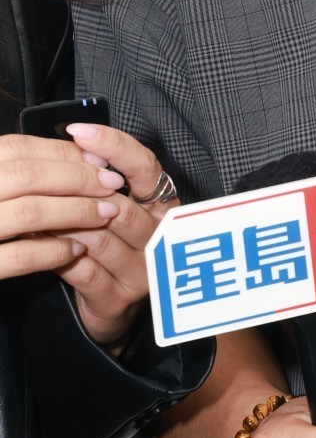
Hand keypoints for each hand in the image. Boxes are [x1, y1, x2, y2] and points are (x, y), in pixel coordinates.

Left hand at [0, 122, 176, 346]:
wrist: (111, 305)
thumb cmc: (109, 245)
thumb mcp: (110, 208)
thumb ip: (98, 179)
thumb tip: (72, 143)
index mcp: (161, 204)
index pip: (145, 167)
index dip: (114, 146)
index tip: (80, 131)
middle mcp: (159, 236)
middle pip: (119, 205)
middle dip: (76, 193)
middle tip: (38, 180)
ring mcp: (142, 270)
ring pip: (98, 237)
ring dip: (61, 222)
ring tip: (31, 208)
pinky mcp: (118, 298)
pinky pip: (83, 270)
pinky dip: (55, 253)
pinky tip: (35, 242)